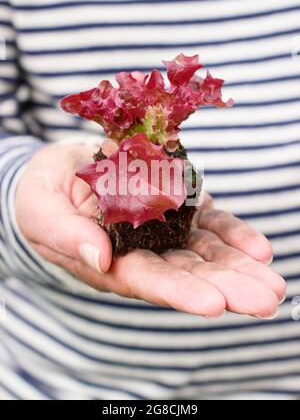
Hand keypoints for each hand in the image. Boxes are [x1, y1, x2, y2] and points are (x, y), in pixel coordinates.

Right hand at [16, 143, 285, 317]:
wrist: (62, 170)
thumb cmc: (43, 195)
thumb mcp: (43, 212)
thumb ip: (66, 235)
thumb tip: (98, 257)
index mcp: (111, 262)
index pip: (148, 281)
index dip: (180, 293)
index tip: (213, 304)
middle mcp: (144, 251)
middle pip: (188, 274)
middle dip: (227, 288)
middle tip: (264, 300)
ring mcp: (165, 229)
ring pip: (207, 252)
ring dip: (240, 266)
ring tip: (272, 283)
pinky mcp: (178, 204)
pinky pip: (210, 222)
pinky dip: (233, 234)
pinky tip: (258, 248)